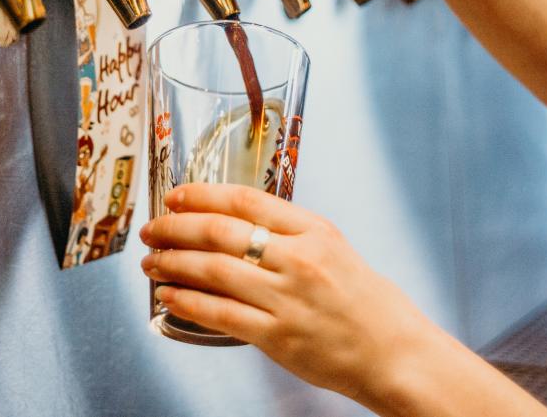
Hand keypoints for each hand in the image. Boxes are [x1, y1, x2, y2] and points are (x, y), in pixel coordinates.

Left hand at [139, 183, 437, 406]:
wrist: (393, 352)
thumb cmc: (365, 301)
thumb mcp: (333, 248)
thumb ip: (290, 232)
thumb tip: (236, 219)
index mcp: (314, 230)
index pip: (246, 200)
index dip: (202, 194)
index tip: (176, 196)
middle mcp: (299, 259)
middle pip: (221, 231)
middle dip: (176, 227)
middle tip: (153, 229)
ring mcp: (288, 298)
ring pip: (214, 270)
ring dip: (174, 263)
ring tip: (152, 262)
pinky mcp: (278, 336)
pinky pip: (220, 314)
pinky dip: (188, 302)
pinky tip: (169, 296)